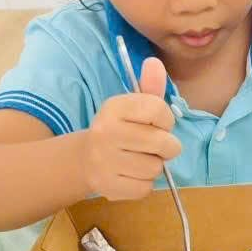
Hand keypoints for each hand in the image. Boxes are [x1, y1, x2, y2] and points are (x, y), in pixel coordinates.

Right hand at [82, 57, 181, 200]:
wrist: (86, 159)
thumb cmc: (120, 129)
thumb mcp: (134, 106)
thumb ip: (150, 87)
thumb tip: (155, 62)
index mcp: (114, 107)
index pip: (159, 110)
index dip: (166, 120)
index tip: (157, 123)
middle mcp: (105, 131)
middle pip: (163, 143)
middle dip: (166, 146)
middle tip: (153, 145)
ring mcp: (104, 160)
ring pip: (155, 168)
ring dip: (154, 166)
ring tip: (138, 159)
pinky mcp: (107, 186)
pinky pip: (145, 188)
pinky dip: (143, 184)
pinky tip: (130, 174)